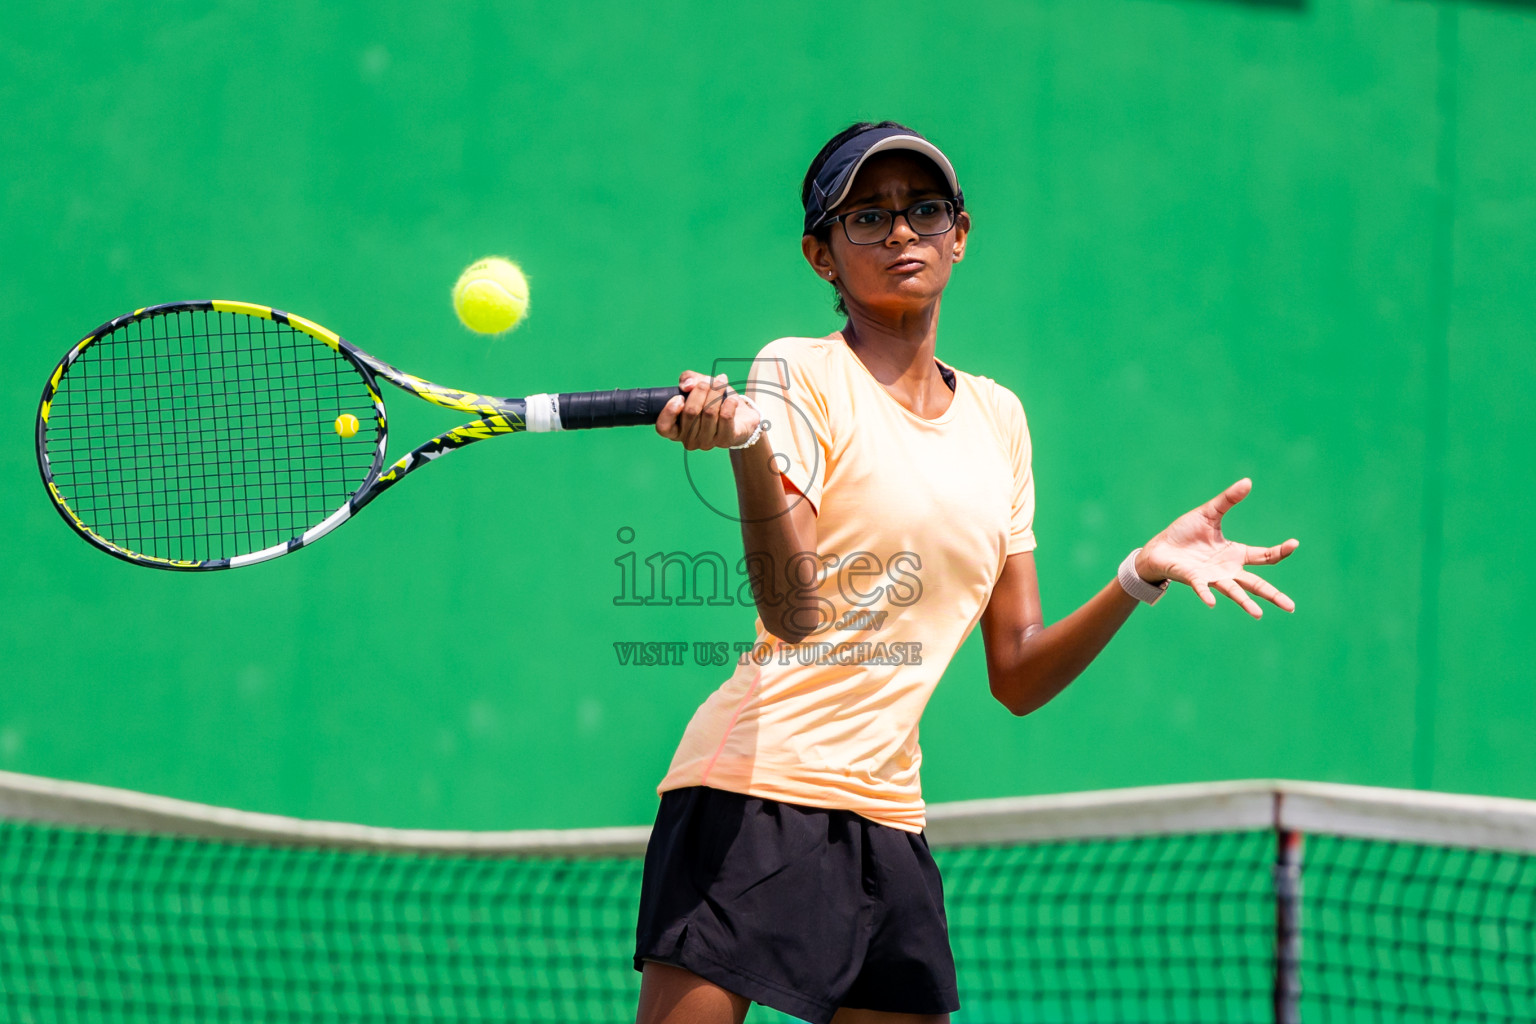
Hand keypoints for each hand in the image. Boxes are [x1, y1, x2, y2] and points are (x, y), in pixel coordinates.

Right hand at [654, 371, 759, 450]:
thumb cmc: (714, 401)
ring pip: (709, 412)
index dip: (669, 411)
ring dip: (716, 392)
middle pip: (691, 412)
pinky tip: (732, 399)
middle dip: (700, 390)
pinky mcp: (725, 441)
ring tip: (721, 382)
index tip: (680, 396)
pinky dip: (729, 403)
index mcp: (676, 429)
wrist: (741, 416)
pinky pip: (725, 418)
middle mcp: (689, 439)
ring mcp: (707, 442)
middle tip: (708, 381)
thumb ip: (688, 379)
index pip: (663, 427)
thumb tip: (687, 384)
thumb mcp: (698, 385)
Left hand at [1136, 478, 1298, 617]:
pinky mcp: (1193, 578)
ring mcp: (1211, 577)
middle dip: (1273, 595)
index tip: (1294, 544)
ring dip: (1245, 602)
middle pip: (1256, 584)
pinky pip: (1201, 587)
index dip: (1280, 551)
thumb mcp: (1209, 512)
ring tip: (1258, 614)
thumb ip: (1228, 500)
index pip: (1265, 556)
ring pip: (1233, 591)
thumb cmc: (1185, 533)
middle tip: (1291, 607)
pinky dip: (1206, 594)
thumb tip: (1247, 481)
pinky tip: (1212, 603)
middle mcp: (1227, 570)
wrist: (1159, 548)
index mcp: (1235, 554)